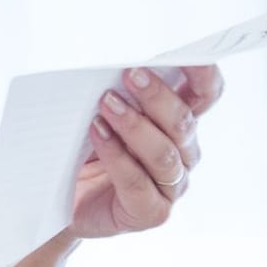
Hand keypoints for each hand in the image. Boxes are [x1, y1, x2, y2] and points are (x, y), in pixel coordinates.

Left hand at [71, 64, 223, 239]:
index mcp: (177, 125)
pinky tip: (98, 134)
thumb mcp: (100, 115)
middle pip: (183, 122)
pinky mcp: (150, 212)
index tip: (192, 54)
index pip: (204, 96)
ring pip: (163, 153)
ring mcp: (170, 186)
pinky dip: (116, 156)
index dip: (204, 75)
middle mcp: (182, 154)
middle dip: (157, 96)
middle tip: (129, 75)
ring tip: (106, 104)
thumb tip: (113, 66)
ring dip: (134, 124)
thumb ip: (116, 93)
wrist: (62, 201)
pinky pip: (137, 181)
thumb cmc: (84, 152)